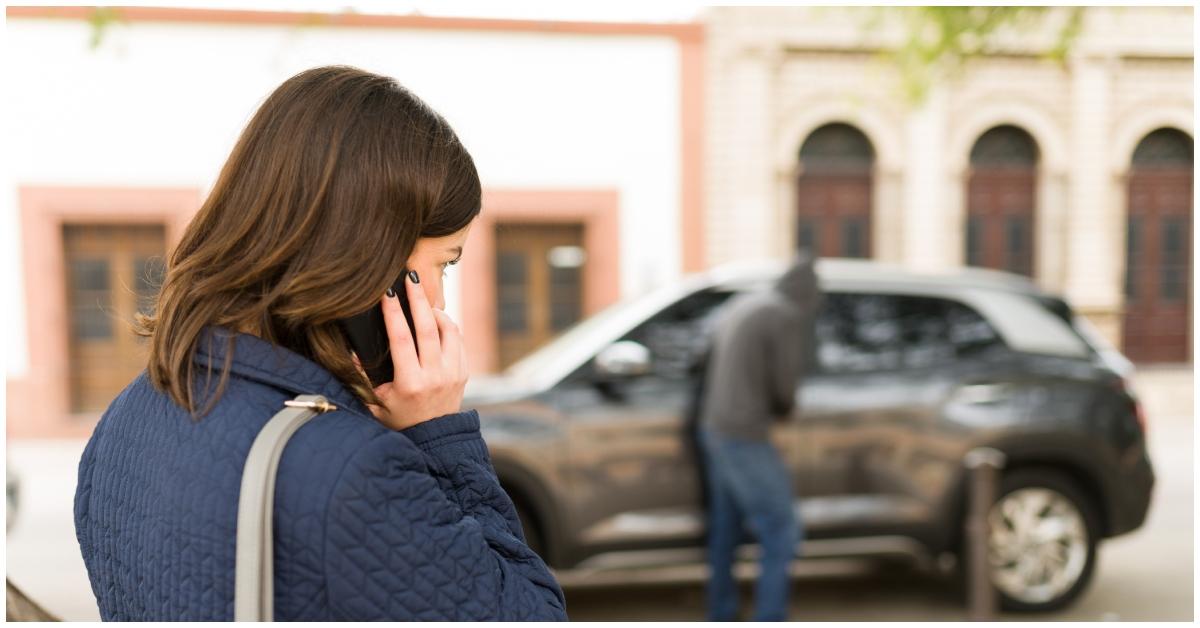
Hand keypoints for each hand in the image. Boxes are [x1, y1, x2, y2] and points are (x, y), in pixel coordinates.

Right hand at [367, 272, 467, 429]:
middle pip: (428, 327)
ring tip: (421, 299)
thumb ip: (362, 378)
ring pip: (448, 329)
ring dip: (434, 310)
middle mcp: (435, 375)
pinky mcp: (463, 370)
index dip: (393, 313)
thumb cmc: (399, 419)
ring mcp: (453, 372)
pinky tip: (435, 317)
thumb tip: (351, 351)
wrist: (435, 438)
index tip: (387, 293)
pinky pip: (457, 338)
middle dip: (418, 299)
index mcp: (410, 383)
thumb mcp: (376, 403)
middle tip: (410, 277)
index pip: (401, 339)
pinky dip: (446, 324)